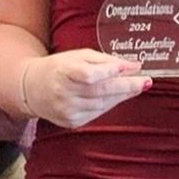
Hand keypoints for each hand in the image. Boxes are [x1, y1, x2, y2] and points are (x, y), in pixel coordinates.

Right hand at [22, 50, 148, 128]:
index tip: (127, 67)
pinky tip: (119, 96)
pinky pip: (97, 113)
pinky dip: (111, 104)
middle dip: (126, 86)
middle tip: (145, 81)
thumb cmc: (60, 68)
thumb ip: (105, 60)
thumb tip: (133, 66)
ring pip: (102, 104)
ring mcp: (67, 110)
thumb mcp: (79, 56)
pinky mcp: (71, 122)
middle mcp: (63, 93)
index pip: (88, 75)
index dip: (108, 71)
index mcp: (63, 72)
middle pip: (100, 91)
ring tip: (137, 87)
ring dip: (122, 95)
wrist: (32, 89)